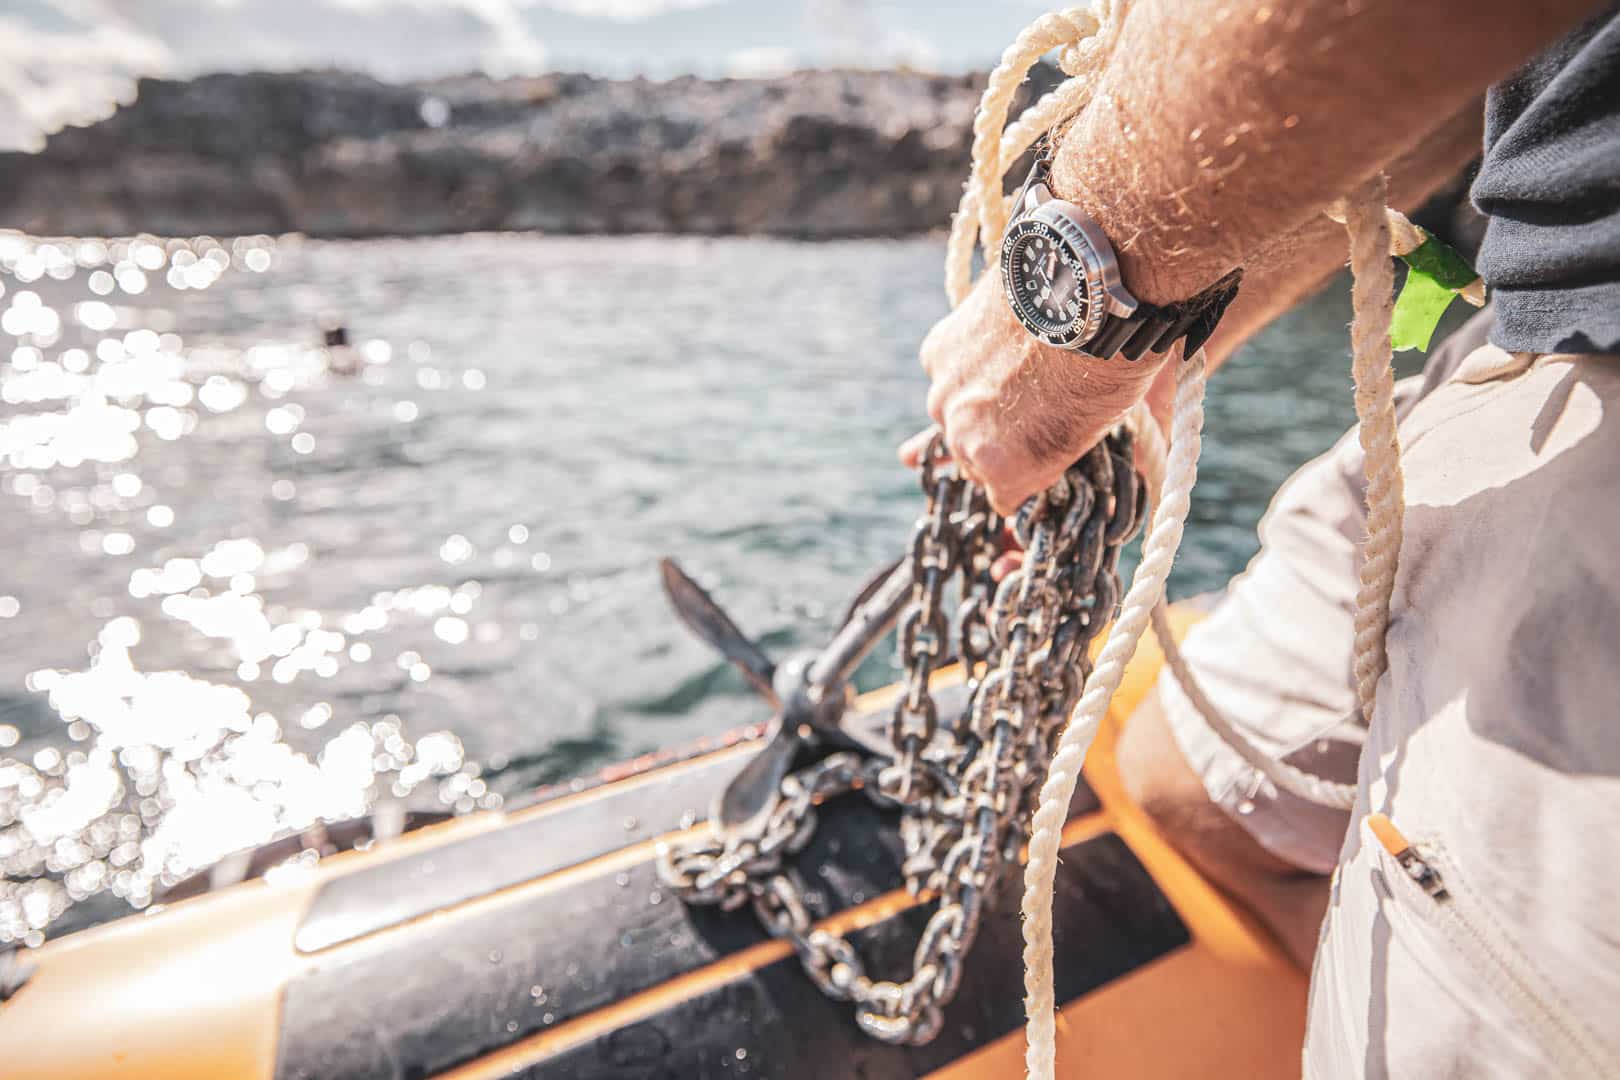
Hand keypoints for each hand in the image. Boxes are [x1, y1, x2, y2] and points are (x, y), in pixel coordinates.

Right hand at [897, 270, 1163, 513]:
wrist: (1083, 290)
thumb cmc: (1108, 365)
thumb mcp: (1107, 430)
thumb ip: (1084, 463)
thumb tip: (1112, 496)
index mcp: (1005, 470)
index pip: (1004, 500)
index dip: (1026, 481)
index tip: (1042, 464)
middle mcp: (964, 441)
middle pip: (972, 461)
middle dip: (998, 445)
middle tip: (1032, 414)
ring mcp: (943, 396)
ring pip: (950, 418)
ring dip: (974, 405)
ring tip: (1011, 377)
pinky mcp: (935, 353)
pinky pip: (945, 372)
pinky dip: (964, 365)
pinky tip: (995, 345)